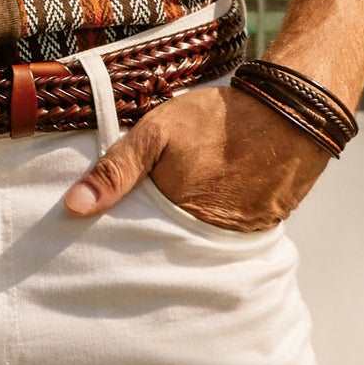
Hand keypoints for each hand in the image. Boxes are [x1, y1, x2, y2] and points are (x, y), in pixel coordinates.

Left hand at [63, 82, 332, 230]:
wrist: (289, 115)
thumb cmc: (217, 121)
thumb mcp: (157, 133)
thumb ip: (116, 169)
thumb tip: (74, 207)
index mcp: (176, 219)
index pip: (135, 243)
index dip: (116, 236)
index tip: (94, 234)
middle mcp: (206, 240)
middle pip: (163, 249)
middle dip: (144, 241)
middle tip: (124, 226)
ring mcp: (234, 239)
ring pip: (191, 245)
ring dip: (175, 236)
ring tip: (157, 219)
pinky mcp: (255, 231)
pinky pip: (220, 239)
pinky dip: (205, 228)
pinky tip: (195, 210)